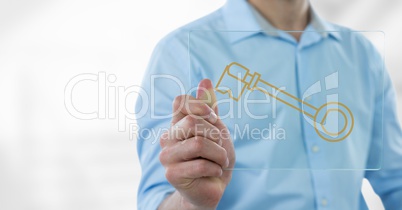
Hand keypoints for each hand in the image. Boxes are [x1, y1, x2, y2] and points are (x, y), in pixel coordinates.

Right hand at [159, 79, 234, 209]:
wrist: (215, 185)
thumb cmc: (215, 156)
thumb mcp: (216, 128)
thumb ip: (209, 106)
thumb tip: (205, 80)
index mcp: (176, 124)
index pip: (181, 101)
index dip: (202, 107)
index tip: (213, 120)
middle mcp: (167, 137)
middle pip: (191, 122)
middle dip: (214, 135)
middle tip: (219, 147)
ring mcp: (167, 156)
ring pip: (198, 144)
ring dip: (219, 154)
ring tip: (220, 161)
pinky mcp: (172, 174)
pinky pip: (201, 165)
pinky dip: (216, 169)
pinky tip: (214, 172)